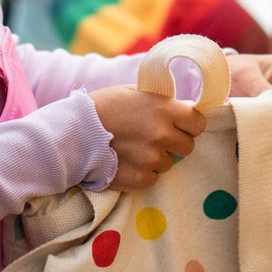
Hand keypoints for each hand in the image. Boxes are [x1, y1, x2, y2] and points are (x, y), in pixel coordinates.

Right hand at [87, 86, 207, 189]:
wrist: (73, 131)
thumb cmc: (103, 106)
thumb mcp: (134, 92)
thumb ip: (161, 102)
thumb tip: (184, 108)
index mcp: (164, 109)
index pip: (198, 123)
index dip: (189, 124)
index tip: (179, 125)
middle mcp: (162, 134)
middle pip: (187, 146)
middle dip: (174, 143)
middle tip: (154, 138)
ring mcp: (152, 158)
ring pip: (168, 163)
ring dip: (155, 158)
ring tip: (133, 148)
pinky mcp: (141, 178)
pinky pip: (152, 177)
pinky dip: (142, 171)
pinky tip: (126, 160)